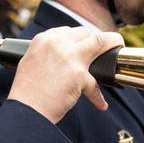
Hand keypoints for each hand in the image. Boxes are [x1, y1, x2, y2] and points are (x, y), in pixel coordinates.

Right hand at [8, 27, 123, 123]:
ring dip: (111, 45)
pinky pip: (96, 84)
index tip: (86, 46)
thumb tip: (66, 59)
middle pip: (85, 33)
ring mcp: (69, 57)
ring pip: (100, 41)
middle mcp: (56, 43)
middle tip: (102, 51)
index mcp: (43, 40)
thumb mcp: (31, 64)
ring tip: (118, 52)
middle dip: (95, 42)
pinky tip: (101, 104)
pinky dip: (98, 96)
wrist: (25, 111)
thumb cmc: (27, 94)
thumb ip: (48, 55)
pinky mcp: (79, 74)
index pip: (68, 31)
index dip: (80, 39)